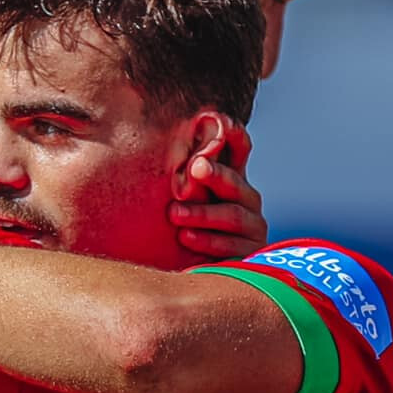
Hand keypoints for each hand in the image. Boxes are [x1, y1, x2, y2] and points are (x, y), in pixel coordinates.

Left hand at [170, 119, 266, 259]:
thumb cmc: (182, 228)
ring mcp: (252, 225)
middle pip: (234, 181)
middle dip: (214, 174)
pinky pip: (232, 246)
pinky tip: (186, 237)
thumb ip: (177, 176)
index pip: (239, 147)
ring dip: (202, 213)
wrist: (200, 273)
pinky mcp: (251, 253)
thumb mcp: (180, 200)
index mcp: (230, 178)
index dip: (232, 133)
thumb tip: (140, 134)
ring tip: (174, 214)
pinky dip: (208, 241)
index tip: (217, 120)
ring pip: (231, 214)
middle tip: (194, 167)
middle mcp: (247, 198)